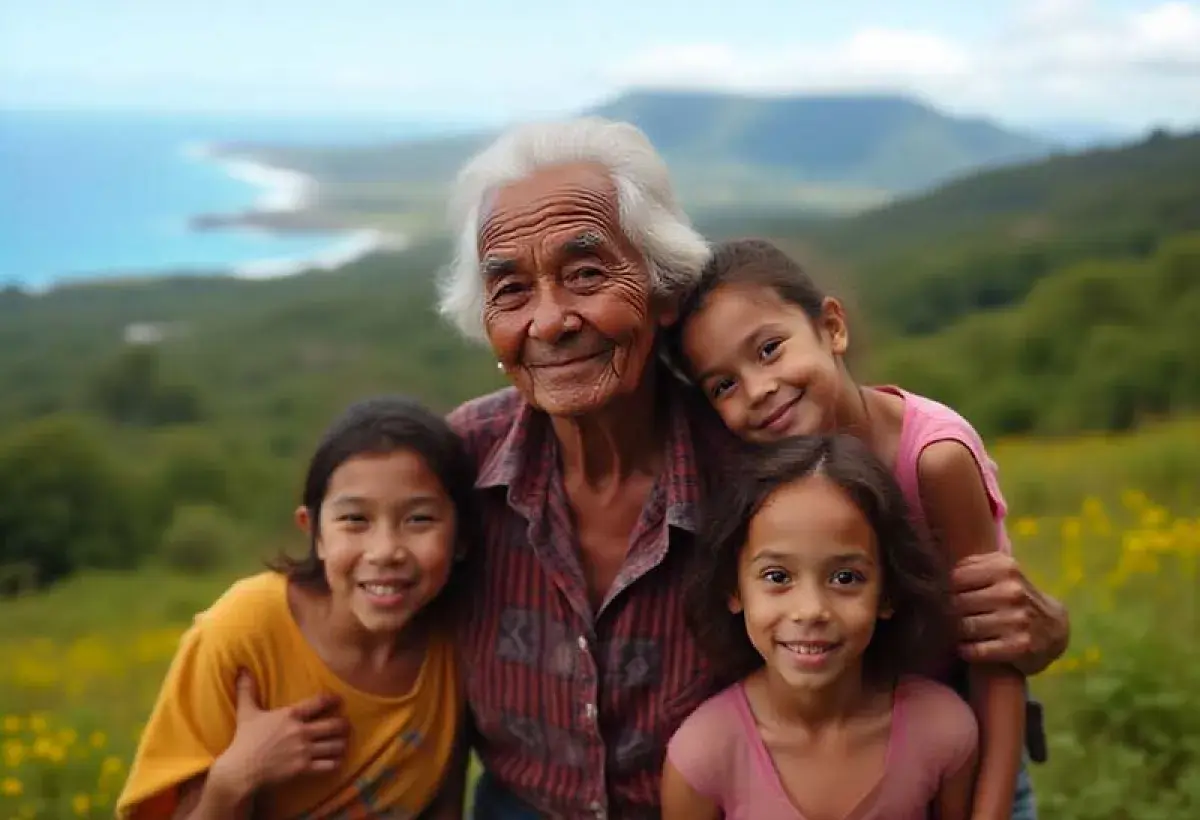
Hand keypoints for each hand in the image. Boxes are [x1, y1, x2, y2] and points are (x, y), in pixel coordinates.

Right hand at [211, 670, 348, 794]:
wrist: (242, 769)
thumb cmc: (245, 740)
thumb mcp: (246, 712)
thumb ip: (247, 690)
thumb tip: (242, 669)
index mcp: (290, 715)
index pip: (320, 702)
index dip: (333, 699)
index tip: (339, 700)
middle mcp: (301, 731)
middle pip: (334, 725)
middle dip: (344, 724)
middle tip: (346, 725)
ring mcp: (304, 750)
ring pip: (335, 745)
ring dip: (341, 743)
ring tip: (343, 742)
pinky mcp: (304, 768)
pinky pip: (329, 765)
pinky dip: (335, 762)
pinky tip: (336, 760)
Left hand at [951, 552, 1070, 675]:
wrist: (1053, 628)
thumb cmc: (1013, 596)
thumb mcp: (999, 571)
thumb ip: (969, 566)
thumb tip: (932, 571)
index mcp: (1004, 567)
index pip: (954, 577)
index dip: (944, 589)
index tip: (944, 597)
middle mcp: (1012, 591)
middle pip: (956, 603)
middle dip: (948, 613)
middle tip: (946, 618)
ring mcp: (1017, 620)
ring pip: (964, 627)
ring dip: (956, 633)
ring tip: (958, 632)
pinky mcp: (1019, 647)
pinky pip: (975, 650)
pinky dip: (966, 650)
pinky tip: (968, 647)